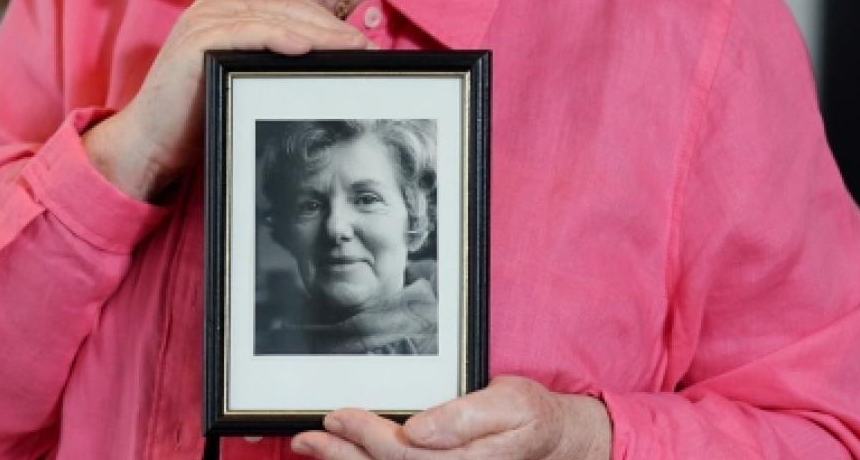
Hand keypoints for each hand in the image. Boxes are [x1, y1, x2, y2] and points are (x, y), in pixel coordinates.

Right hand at [84, 0, 373, 201]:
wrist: (147, 145)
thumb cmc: (197, 119)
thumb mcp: (242, 83)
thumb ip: (272, 66)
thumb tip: (327, 66)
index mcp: (227, 12)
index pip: (290, 10)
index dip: (328, 25)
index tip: (361, 46)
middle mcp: (214, 8)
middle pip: (287, 10)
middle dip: (330, 28)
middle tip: (365, 48)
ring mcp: (203, 21)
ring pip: (273, 18)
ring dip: (316, 33)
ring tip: (348, 48)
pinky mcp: (195, 40)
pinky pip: (246, 32)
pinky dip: (279, 36)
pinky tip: (306, 47)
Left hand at [290, 376, 611, 459]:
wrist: (553, 442)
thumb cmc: (529, 417)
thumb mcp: (509, 404)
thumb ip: (464, 417)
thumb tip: (417, 428)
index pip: (402, 455)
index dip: (365, 436)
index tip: (336, 416)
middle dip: (342, 455)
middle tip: (306, 437)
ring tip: (310, 449)